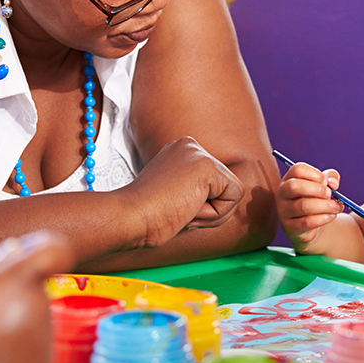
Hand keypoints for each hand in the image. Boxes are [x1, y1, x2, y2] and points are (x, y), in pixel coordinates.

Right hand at [126, 136, 243, 246]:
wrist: (130, 217)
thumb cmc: (146, 216)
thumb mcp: (173, 195)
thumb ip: (194, 190)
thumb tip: (220, 196)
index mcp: (180, 151)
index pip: (213, 184)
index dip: (198, 205)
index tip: (171, 205)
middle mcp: (190, 145)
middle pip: (224, 188)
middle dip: (207, 209)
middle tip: (176, 209)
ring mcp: (199, 154)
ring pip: (231, 194)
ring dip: (210, 214)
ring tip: (180, 209)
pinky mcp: (208, 167)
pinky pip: (233, 198)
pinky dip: (214, 214)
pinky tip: (188, 207)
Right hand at [276, 162, 345, 249]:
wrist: (311, 225)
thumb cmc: (316, 199)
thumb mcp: (323, 185)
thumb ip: (331, 177)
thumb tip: (332, 183)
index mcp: (289, 179)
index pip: (297, 169)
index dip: (315, 174)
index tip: (326, 182)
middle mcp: (282, 194)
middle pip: (294, 186)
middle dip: (317, 189)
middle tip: (329, 194)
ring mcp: (283, 211)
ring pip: (303, 206)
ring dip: (325, 206)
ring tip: (337, 207)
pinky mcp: (290, 227)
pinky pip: (307, 222)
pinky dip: (323, 218)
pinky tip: (332, 216)